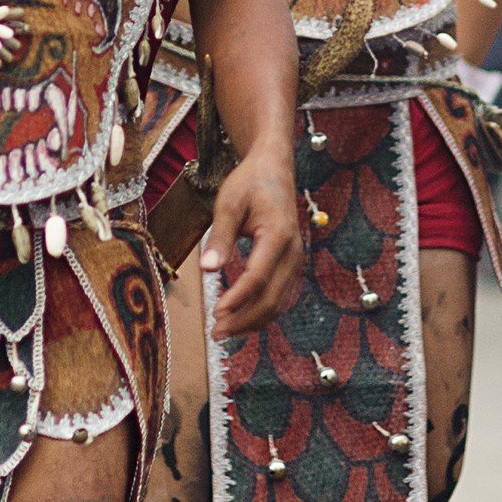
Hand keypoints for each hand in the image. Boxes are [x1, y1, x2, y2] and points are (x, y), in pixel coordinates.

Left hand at [203, 153, 300, 340]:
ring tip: (224, 331)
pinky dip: (261, 311)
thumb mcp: (228, 203)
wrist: (274, 169)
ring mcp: (295, 259)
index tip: (217, 313)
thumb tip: (207, 269)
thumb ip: (219, 237)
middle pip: (271, 297)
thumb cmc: (249, 183)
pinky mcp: (290, 264)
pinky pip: (279, 295)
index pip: (258, 276)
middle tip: (216, 332)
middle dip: (244, 319)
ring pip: (278, 301)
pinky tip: (241, 319)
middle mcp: (292, 251)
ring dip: (252, 320)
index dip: (238, 298)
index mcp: (278, 234)